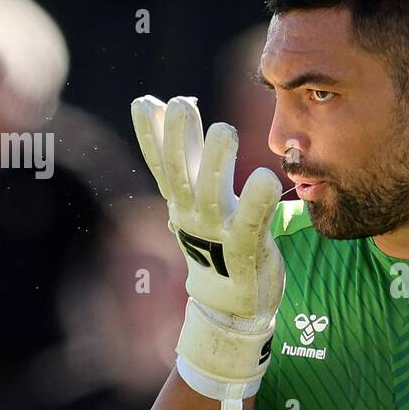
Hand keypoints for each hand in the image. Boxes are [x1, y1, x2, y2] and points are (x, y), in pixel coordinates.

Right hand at [131, 95, 284, 409]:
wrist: (233, 307)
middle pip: (180, 174)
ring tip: (225, 129)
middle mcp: (194, 217)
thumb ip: (191, 156)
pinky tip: (263, 176)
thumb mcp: (200, 199)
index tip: (145, 102)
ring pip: (212, 194)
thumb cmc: (221, 243)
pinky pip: (250, 224)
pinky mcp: (244, 252)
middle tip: (179, 105)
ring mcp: (217, 235)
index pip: (162, 164)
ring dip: (216, 161)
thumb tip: (167, 105)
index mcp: (183, 203)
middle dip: (177, 139)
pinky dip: (255, 201)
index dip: (151, 135)